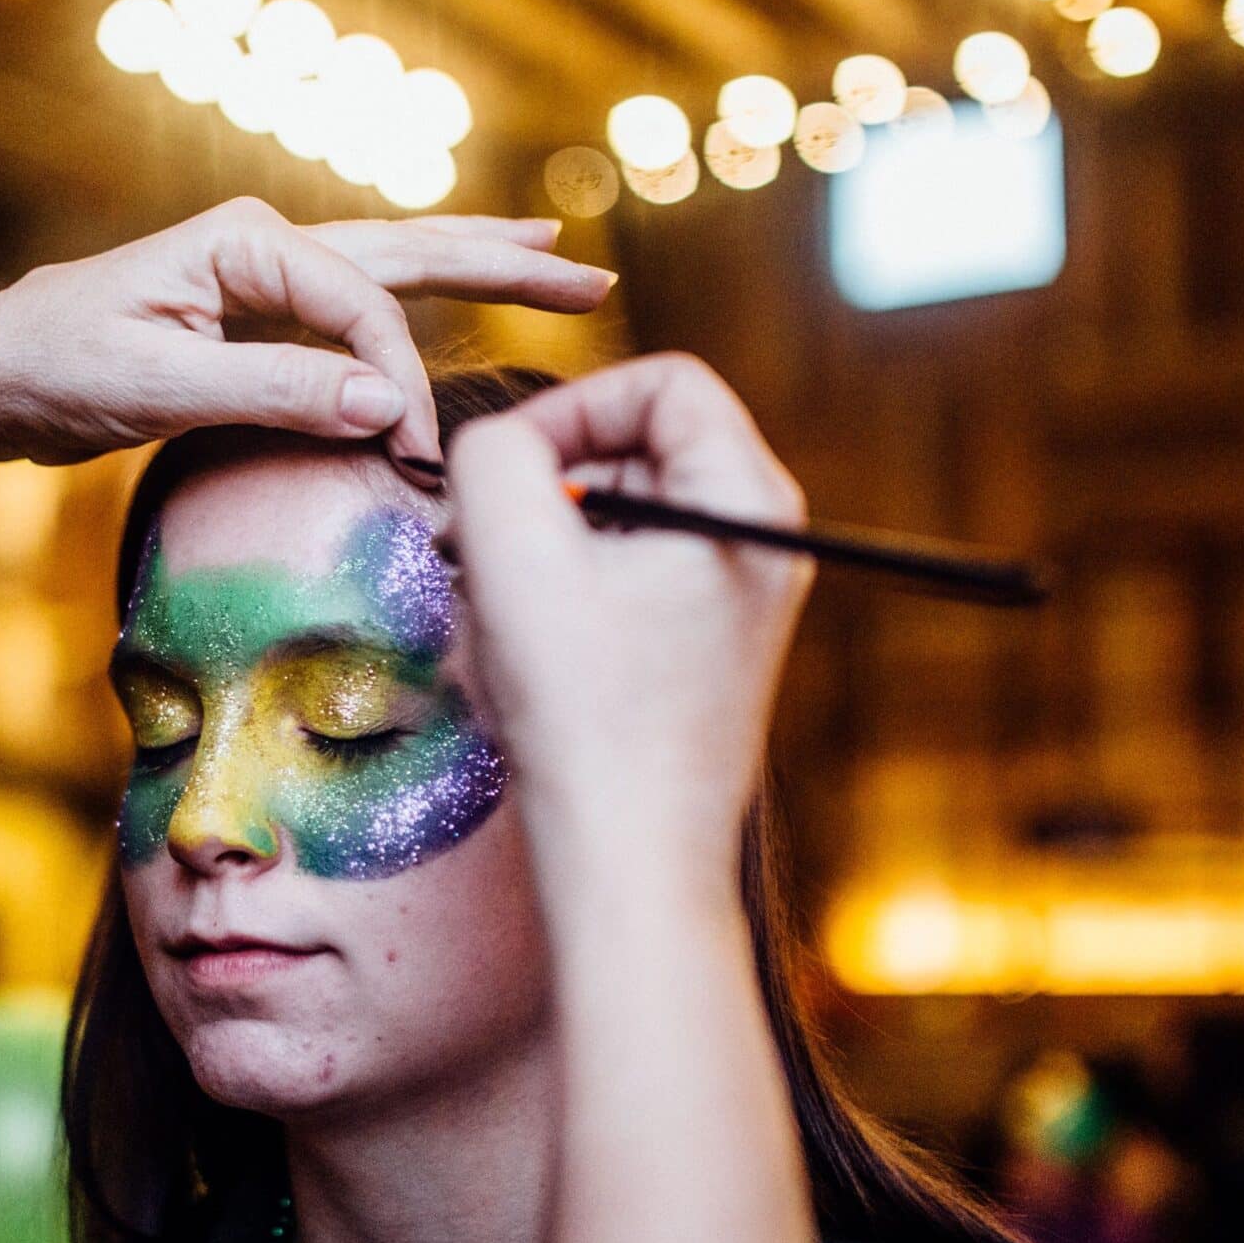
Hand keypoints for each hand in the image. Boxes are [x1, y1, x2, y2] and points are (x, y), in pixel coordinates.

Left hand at [0, 197, 612, 468]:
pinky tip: (460, 283)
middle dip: (503, 264)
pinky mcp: (262, 311)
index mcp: (246, 244)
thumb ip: (275, 390)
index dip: (401, 381)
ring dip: (478, 263)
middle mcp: (267, 242)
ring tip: (555, 253)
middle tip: (592, 275)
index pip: (364, 308)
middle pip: (410, 251)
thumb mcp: (159, 387)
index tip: (413, 456)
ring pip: (396, 263)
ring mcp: (267, 273)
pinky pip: (364, 296)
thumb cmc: (58, 369)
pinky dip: (422, 291)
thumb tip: (385, 400)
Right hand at [441, 355, 810, 878]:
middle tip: (482, 545)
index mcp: (748, 500)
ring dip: (543, 546)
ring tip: (506, 613)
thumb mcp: (515, 551)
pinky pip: (619, 578)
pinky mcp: (700, 649)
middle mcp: (761, 541)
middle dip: (547, 482)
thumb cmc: (585, 715)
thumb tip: (496, 442)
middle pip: (639, 446)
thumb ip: (494, 452)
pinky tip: (530, 657)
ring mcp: (735, 599)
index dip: (572, 405)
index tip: (506, 468)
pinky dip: (560, 596)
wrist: (629, 861)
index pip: (662, 381)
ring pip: (619, 515)